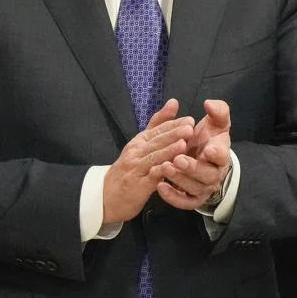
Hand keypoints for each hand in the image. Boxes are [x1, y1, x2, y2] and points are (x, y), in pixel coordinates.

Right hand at [103, 99, 193, 223]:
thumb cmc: (130, 168)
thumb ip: (158, 124)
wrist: (107, 195)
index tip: (189, 119)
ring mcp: (136, 168)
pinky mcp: (138, 186)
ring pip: (153, 157)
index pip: (157, 129)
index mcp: (139, 141)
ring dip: (168, 151)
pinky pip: (150, 177)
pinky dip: (160, 172)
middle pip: (156, 141)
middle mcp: (136, 152)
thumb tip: (174, 102)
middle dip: (173, 134)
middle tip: (189, 127)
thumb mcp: (142, 144)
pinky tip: (170, 169)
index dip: (173, 124)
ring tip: (183, 145)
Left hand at [157, 100, 231, 210]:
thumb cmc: (209, 137)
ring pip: (195, 188)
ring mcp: (204, 187)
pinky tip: (159, 186)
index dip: (216, 154)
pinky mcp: (193, 197)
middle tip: (177, 158)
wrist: (204, 156)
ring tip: (163, 167)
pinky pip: (185, 202)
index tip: (208, 148)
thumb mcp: (216, 121)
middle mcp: (215, 173)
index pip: (223, 156)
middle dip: (192, 168)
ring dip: (179, 179)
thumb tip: (209, 103)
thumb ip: (217, 110)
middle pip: (208, 175)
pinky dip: (173, 197)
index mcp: (222, 154)